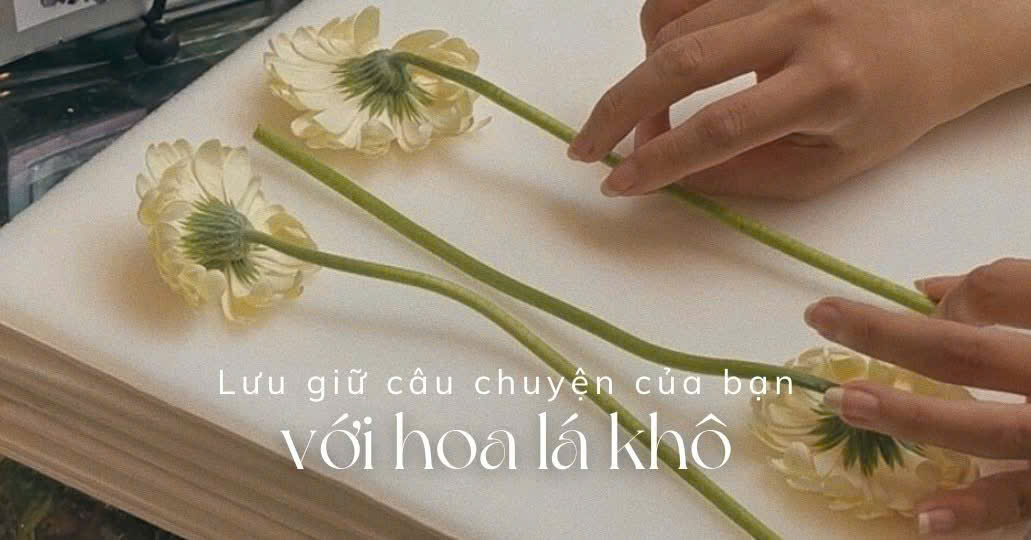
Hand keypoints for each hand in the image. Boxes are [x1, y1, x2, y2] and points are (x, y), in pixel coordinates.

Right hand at [568, 0, 1030, 199]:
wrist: (941, 32)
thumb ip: (746, 176)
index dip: (660, 162)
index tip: (618, 185)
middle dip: (617, 110)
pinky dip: (659, 34)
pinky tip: (671, 64)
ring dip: (642, 78)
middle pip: (680, 61)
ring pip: (673, 22)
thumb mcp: (829, 164)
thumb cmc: (887, 108)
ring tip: (651, 115)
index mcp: (829, 84)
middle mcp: (802, 21)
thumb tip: (669, 177)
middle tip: (585, 148)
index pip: (721, 127)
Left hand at [804, 258, 1030, 534]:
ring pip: (986, 429)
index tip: (928, 304)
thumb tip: (926, 286)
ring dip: (911, 417)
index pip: (1004, 286)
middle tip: (820, 315)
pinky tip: (924, 516)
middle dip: (887, 334)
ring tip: (845, 399)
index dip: (957, 293)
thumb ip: (1018, 290)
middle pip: (969, 350)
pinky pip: (1026, 502)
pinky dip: (977, 510)